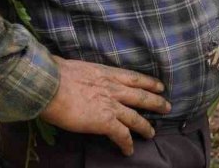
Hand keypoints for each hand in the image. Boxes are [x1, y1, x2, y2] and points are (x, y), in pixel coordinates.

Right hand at [40, 56, 170, 155]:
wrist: (51, 85)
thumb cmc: (56, 73)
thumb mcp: (76, 66)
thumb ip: (82, 73)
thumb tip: (72, 73)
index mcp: (107, 73)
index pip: (134, 77)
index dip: (149, 82)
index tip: (159, 86)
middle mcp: (114, 88)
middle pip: (142, 96)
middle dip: (156, 102)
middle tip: (167, 107)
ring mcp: (111, 106)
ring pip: (136, 118)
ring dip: (145, 126)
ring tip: (152, 133)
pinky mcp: (105, 122)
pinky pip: (121, 135)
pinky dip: (127, 144)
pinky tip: (129, 151)